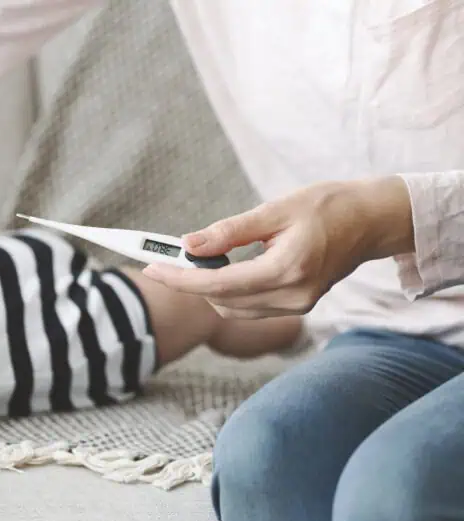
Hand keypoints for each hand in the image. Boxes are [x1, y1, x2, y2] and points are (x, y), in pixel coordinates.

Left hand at [141, 177, 414, 317]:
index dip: (179, 279)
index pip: (218, 284)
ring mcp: (296, 306)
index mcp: (287, 270)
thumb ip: (230, 231)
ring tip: (195, 261)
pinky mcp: (297, 307)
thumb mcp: (275, 209)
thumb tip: (188, 244)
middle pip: (221, 301)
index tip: (151, 267)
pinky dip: (228, 292)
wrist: (373, 221)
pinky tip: (222, 270)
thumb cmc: (329, 206)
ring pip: (233, 309)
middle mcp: (292, 296)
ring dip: (208, 289)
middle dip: (189, 282)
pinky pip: (249, 308)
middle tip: (166, 257)